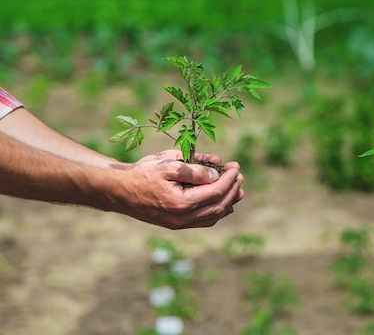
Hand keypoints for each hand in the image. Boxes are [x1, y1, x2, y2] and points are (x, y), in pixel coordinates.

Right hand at [108, 153, 244, 228]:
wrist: (120, 191)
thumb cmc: (142, 174)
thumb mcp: (167, 165)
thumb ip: (193, 170)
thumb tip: (215, 176)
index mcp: (180, 203)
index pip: (215, 192)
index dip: (229, 179)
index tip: (235, 167)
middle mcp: (182, 218)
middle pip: (219, 206)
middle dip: (232, 190)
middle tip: (238, 175)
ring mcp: (179, 223)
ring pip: (213, 217)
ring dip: (229, 203)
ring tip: (238, 190)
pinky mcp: (176, 224)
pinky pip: (203, 221)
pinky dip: (216, 211)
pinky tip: (224, 203)